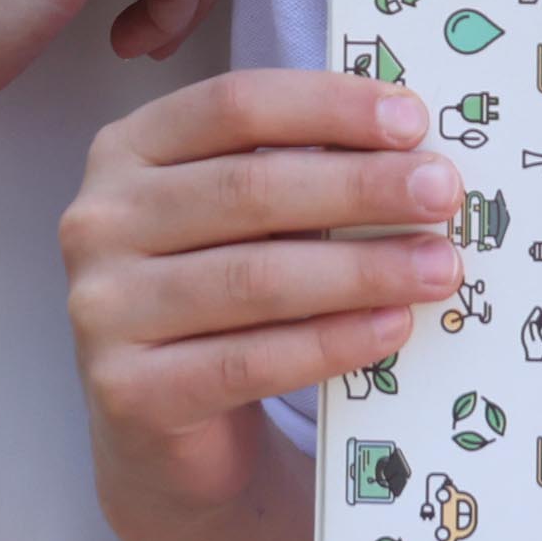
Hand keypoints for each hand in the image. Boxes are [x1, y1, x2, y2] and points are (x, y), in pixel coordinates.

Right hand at [67, 71, 461, 510]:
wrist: (163, 436)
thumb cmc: (220, 298)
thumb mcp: (241, 221)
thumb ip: (296, 174)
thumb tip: (414, 150)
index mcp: (128, 150)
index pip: (234, 105)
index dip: (327, 106)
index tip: (412, 119)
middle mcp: (99, 219)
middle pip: (248, 187)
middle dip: (360, 186)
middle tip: (442, 191)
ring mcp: (103, 307)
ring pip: (254, 277)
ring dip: (361, 268)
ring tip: (438, 266)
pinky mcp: (128, 391)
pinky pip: (249, 361)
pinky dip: (330, 342)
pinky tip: (391, 327)